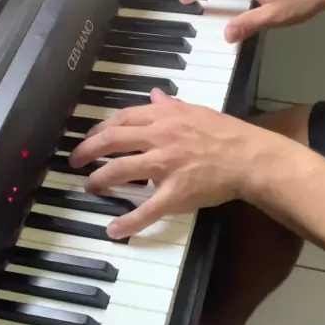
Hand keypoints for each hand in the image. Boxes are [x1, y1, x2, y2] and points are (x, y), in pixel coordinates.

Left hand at [69, 89, 265, 238]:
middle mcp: (159, 138)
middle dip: (87, 152)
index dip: (100, 129)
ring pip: (121, 170)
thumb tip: (155, 94)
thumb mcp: (196, 111)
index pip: (122, 119)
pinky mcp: (176, 192)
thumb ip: (171, 105)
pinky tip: (114, 230)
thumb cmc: (225, 133)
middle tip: (75, 162)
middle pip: (112, 141)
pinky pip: (148, 209)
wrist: (249, 157)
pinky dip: (128, 222)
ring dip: (99, 180)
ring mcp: (165, 165)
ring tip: (90, 187)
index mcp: (164, 118)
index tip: (90, 138)